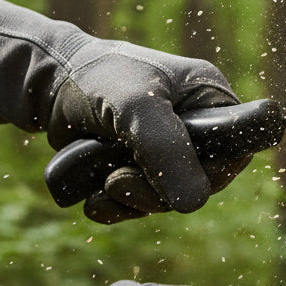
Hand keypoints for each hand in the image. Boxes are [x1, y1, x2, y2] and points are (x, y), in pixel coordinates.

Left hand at [0, 0, 244, 222]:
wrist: (49, 83)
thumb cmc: (99, 78)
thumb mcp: (136, 107)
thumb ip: (166, 150)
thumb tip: (193, 202)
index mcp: (211, 100)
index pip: (236, 150)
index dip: (213, 173)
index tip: (178, 180)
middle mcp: (196, 128)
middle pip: (200, 183)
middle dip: (158, 191)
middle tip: (119, 180)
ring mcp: (167, 152)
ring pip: (167, 199)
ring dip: (133, 201)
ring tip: (104, 182)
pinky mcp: (139, 170)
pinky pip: (139, 205)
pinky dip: (116, 207)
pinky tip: (94, 197)